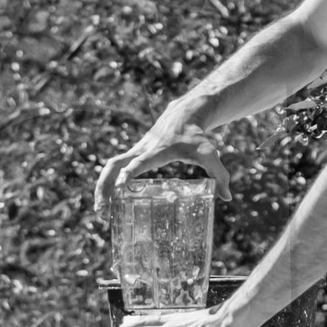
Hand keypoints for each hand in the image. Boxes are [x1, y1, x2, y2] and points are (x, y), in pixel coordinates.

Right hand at [93, 108, 231, 215]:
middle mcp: (141, 150)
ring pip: (109, 167)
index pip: (139, 162)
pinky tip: (108, 203)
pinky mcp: (133, 154)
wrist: (183, 114)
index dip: (128, 173)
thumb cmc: (196, 135)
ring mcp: (134, 151)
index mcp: (157, 150)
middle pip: (113, 165)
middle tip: (101, 209)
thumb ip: (219, 174)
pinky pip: (114, 168)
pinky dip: (107, 184)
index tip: (120, 188)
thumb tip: (226, 197)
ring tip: (100, 212)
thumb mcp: (209, 153)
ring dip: (101, 188)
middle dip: (104, 186)